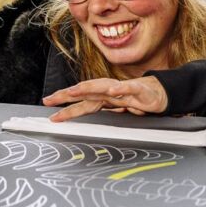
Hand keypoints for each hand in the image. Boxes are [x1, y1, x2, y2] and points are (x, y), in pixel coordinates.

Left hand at [41, 76, 167, 121]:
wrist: (157, 93)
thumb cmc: (134, 100)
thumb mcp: (114, 109)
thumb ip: (99, 111)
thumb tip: (81, 119)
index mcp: (103, 98)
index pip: (80, 101)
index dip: (64, 106)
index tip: (48, 109)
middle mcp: (109, 92)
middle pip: (85, 92)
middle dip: (66, 95)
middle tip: (50, 99)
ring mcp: (122, 90)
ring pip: (102, 87)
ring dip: (88, 88)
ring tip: (74, 90)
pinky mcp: (138, 90)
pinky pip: (129, 88)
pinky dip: (121, 88)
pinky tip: (113, 90)